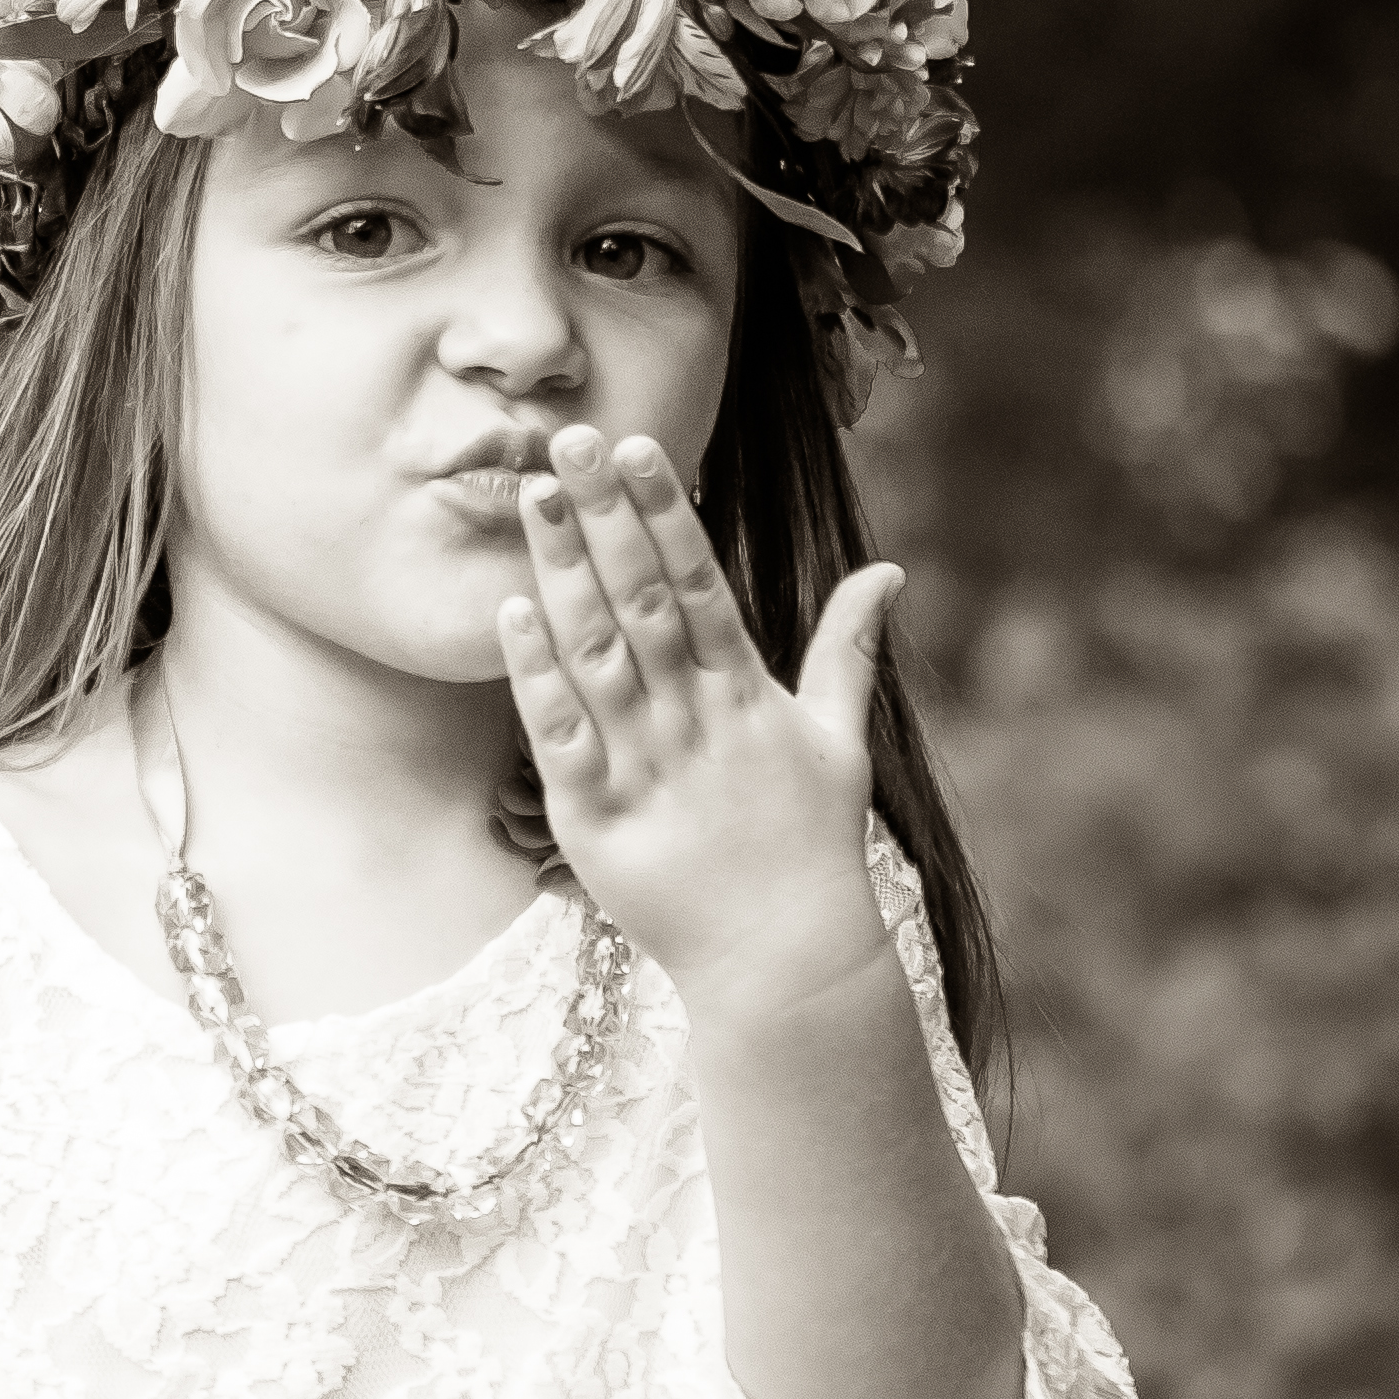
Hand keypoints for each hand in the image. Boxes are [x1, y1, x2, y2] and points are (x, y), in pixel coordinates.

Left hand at [495, 424, 896, 1035]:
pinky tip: (509, 613)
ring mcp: (647, 766)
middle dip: (605, 516)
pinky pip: (560, 735)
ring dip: (562, 571)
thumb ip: (850, 651)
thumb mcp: (839, 740)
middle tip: (566, 440)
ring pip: (597, 652)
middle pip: (641, 600)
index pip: (700, 583)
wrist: (784, 958)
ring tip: (532, 497)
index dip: (665, 513)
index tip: (636, 448)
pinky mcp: (598, 819)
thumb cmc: (811, 847)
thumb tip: (888, 571)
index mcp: (748, 693)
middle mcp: (696, 719)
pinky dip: (536, 674)